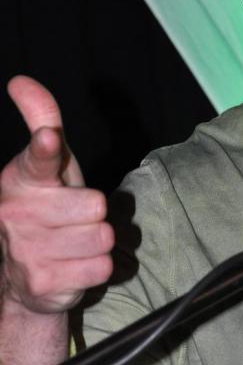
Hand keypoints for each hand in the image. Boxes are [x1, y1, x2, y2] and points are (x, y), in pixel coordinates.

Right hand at [0, 76, 113, 314]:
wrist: (24, 273)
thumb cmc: (47, 206)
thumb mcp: (48, 165)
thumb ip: (41, 121)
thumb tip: (21, 80)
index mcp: (21, 180)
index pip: (37, 160)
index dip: (46, 149)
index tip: (50, 139)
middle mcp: (17, 215)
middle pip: (97, 205)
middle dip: (94, 214)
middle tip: (74, 219)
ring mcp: (27, 252)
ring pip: (103, 238)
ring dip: (96, 242)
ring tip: (73, 244)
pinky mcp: (44, 284)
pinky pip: (102, 267)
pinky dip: (96, 268)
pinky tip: (74, 267)